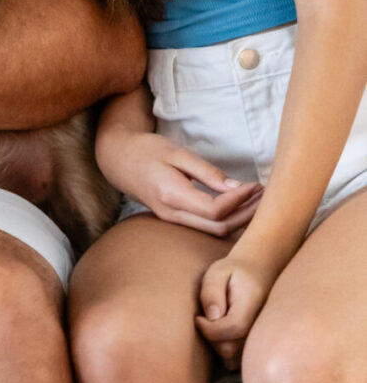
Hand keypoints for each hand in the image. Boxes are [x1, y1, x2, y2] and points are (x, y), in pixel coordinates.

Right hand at [97, 129, 261, 236]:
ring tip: (259, 200)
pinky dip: (228, 220)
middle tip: (266, 195)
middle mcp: (171, 213)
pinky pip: (207, 227)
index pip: (215, 210)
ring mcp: (172, 219)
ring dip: (241, 219)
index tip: (255, 184)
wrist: (117, 158)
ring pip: (215, 232)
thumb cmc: (147, 150)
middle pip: (219, 227)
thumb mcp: (177, 153)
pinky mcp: (175, 219)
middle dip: (247, 215)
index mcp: (171, 195)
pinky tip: (241, 207)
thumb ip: (206, 172)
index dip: (240, 201)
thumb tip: (236, 187)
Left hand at [196, 244, 286, 369]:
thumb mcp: (218, 272)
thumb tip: (212, 316)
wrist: (260, 273)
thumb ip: (212, 292)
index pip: (232, 329)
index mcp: (251, 307)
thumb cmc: (233, 272)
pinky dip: (226, 351)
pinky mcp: (257, 347)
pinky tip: (221, 334)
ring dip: (217, 346)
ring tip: (214, 326)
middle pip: (230, 348)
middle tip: (204, 320)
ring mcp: (261, 340)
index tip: (197, 318)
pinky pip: (237, 361)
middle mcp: (261, 328)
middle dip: (210, 337)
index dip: (208, 328)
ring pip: (232, 359)